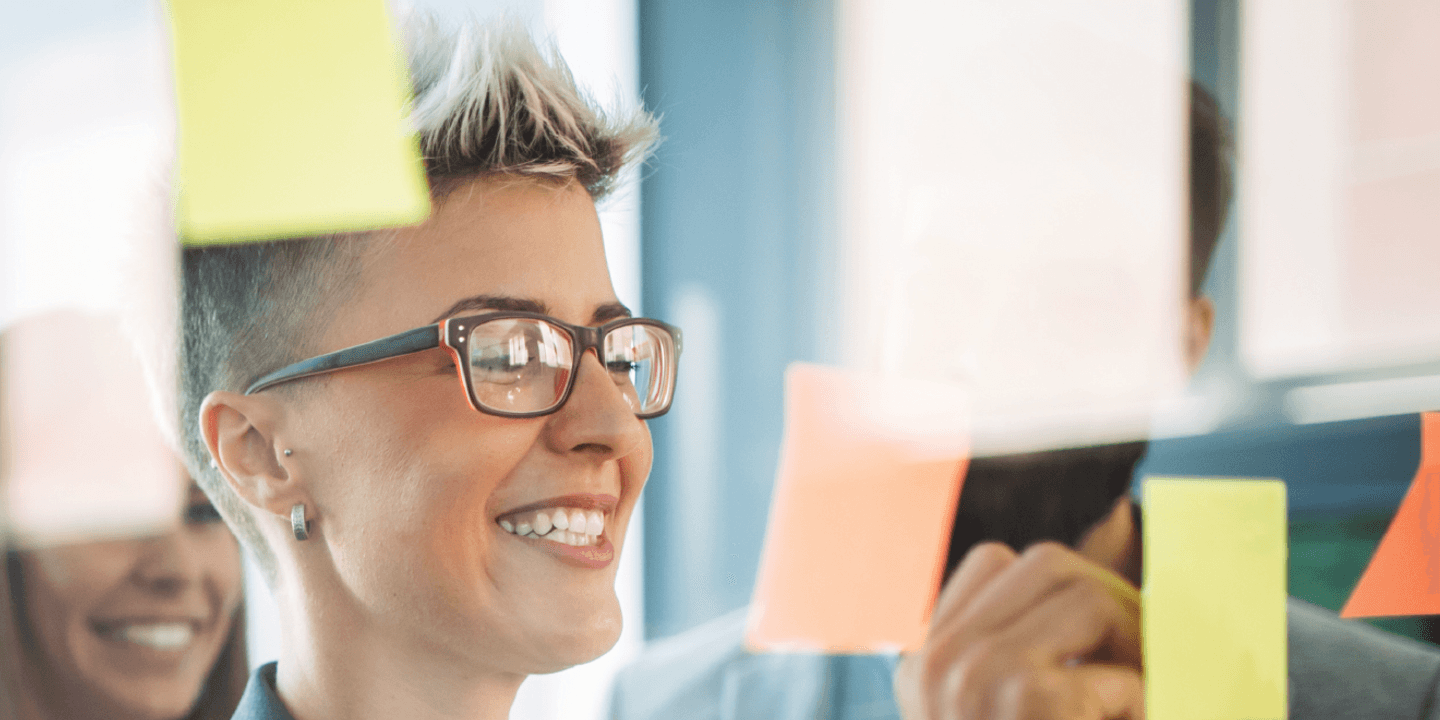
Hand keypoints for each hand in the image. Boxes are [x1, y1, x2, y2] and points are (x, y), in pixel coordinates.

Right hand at [894, 542, 1143, 719]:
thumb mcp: (1006, 702)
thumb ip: (1026, 642)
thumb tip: (1111, 539)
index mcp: (922, 666)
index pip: (992, 563)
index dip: (1058, 591)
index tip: (1095, 645)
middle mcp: (934, 664)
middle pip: (1045, 562)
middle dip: (1109, 598)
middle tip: (1145, 659)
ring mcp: (975, 675)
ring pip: (1089, 596)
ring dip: (1133, 649)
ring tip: (1140, 700)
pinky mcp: (1028, 694)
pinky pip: (1120, 667)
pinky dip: (1141, 704)